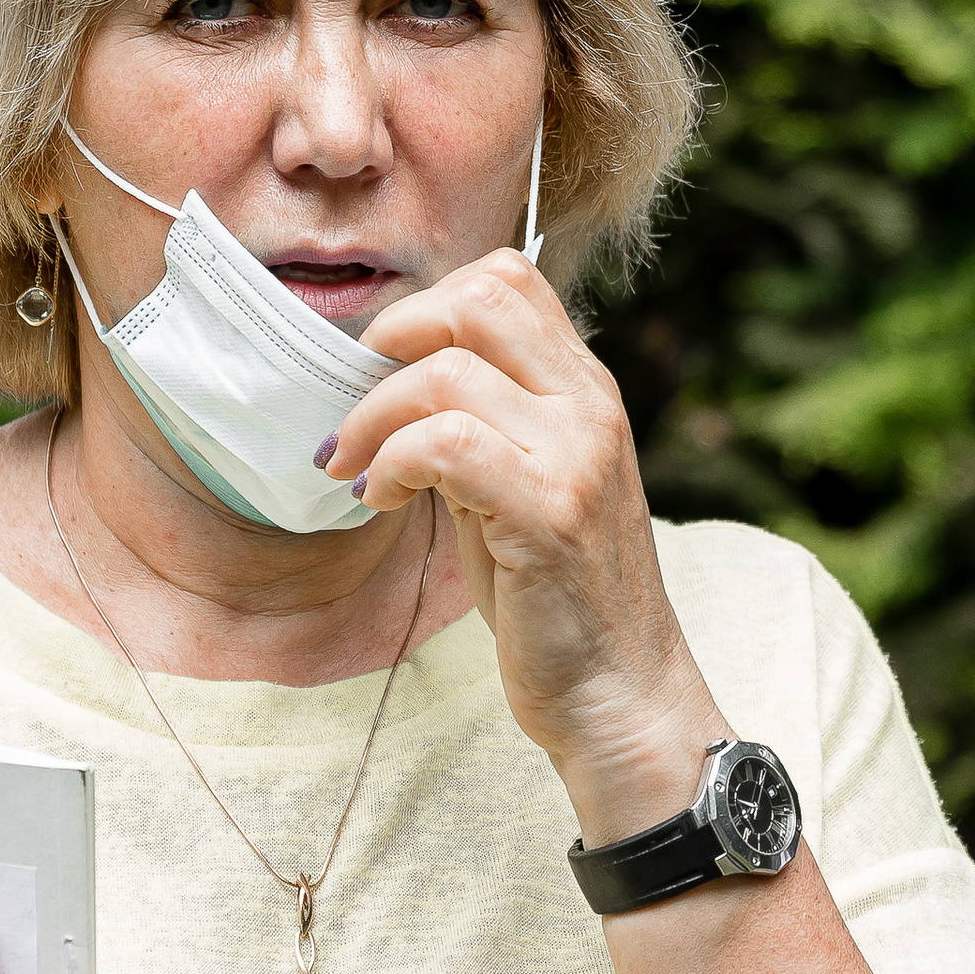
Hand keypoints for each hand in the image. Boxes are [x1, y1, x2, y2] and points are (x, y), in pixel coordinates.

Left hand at [325, 249, 722, 841]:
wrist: (619, 693)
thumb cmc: (556, 598)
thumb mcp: (524, 487)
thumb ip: (484, 426)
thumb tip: (392, 384)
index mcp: (584, 391)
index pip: (506, 280)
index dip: (426, 307)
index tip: (382, 370)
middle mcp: (589, 407)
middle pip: (478, 297)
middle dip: (393, 338)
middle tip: (357, 404)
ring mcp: (575, 456)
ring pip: (445, 371)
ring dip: (373, 416)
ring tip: (355, 468)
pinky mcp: (548, 512)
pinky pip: (445, 443)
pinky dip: (392, 463)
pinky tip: (381, 499)